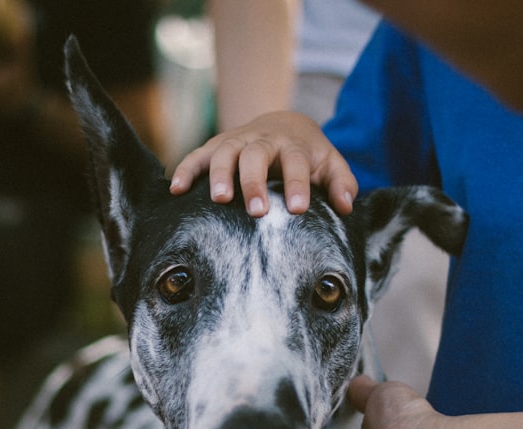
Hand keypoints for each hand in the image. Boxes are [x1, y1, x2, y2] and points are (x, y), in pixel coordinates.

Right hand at [169, 111, 357, 217]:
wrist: (284, 124)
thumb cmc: (309, 155)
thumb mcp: (330, 164)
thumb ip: (341, 183)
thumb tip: (346, 205)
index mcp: (293, 145)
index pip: (297, 163)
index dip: (297, 184)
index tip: (298, 209)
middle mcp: (263, 140)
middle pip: (256, 155)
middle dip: (255, 182)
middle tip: (257, 211)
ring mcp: (237, 141)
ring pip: (225, 152)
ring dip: (220, 174)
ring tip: (219, 200)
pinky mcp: (216, 146)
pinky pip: (197, 155)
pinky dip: (186, 170)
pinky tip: (176, 189)